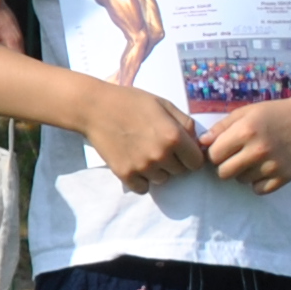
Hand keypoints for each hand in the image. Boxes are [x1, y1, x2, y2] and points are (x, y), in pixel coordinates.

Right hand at [81, 84, 210, 192]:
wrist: (94, 108)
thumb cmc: (130, 101)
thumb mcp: (163, 104)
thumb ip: (185, 123)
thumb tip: (197, 142)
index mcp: (173, 137)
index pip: (196, 162)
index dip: (190, 155)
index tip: (181, 150)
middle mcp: (160, 155)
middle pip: (179, 172)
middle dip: (173, 161)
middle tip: (157, 146)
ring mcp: (142, 167)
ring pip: (161, 179)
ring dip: (157, 170)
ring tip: (143, 152)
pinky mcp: (125, 174)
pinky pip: (143, 188)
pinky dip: (141, 180)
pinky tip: (134, 163)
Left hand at [203, 92, 290, 192]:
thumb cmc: (273, 114)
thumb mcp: (245, 113)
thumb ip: (221, 127)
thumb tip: (201, 143)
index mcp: (245, 131)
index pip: (213, 155)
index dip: (214, 153)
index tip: (222, 149)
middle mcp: (258, 150)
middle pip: (223, 173)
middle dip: (224, 165)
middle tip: (235, 156)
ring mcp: (272, 166)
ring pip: (240, 181)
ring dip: (242, 172)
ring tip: (253, 159)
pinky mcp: (284, 177)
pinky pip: (258, 190)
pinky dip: (257, 182)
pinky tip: (263, 168)